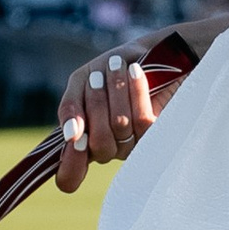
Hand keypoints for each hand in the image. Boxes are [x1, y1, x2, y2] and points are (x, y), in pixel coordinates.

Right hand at [54, 45, 157, 192]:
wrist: (154, 51)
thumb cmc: (110, 71)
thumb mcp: (81, 82)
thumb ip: (70, 107)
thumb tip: (70, 135)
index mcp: (85, 143)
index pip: (70, 178)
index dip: (70, 164)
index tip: (74, 136)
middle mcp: (110, 150)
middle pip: (98, 145)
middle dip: (95, 104)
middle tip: (96, 77)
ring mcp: (135, 144)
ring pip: (120, 126)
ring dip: (115, 90)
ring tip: (115, 65)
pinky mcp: (159, 133)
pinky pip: (143, 119)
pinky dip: (135, 90)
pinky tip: (134, 71)